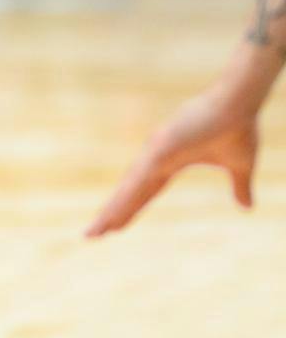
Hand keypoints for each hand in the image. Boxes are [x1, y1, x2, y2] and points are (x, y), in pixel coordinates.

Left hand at [89, 83, 260, 235]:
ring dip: (115, 208)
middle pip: (130, 193)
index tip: (113, 226)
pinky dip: (129, 193)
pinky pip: (142, 176)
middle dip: (112, 214)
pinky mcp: (162, 146)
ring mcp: (156, 151)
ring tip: (97, 229)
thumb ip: (239, 188)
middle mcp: (156, 158)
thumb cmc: (238, 128)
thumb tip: (246, 208)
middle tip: (91, 235)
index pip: (144, 193)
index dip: (129, 209)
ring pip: (130, 187)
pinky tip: (116, 209)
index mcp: (169, 163)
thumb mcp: (239, 167)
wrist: (240, 103)